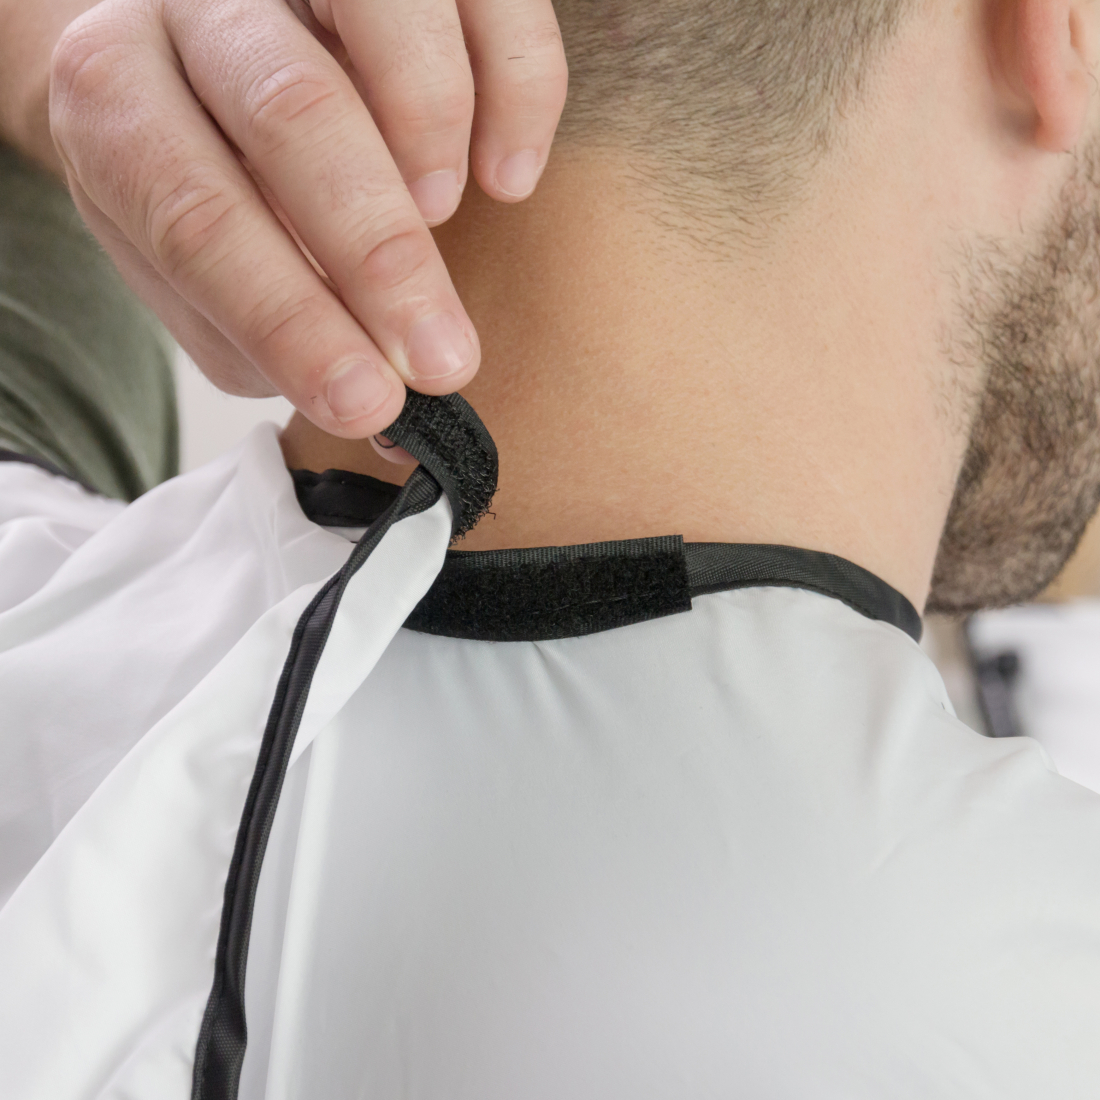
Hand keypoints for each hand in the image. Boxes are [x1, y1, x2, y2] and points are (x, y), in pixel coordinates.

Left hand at [45, 0, 567, 436]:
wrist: (208, 74)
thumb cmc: (214, 195)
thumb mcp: (204, 279)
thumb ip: (264, 335)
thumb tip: (378, 402)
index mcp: (116, 98)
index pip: (195, 215)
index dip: (288, 320)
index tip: (368, 403)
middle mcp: (195, 6)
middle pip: (289, 109)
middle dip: (381, 255)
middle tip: (444, 358)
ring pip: (382, 13)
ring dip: (434, 134)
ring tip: (450, 218)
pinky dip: (518, 90)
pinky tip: (508, 176)